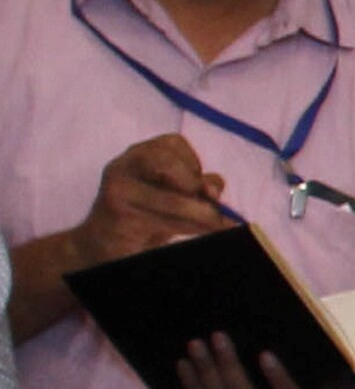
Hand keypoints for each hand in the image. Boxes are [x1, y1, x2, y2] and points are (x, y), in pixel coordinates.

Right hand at [70, 137, 228, 270]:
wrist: (101, 245)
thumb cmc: (144, 216)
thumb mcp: (173, 196)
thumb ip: (196, 186)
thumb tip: (213, 190)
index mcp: (137, 155)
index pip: (173, 143)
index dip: (195, 162)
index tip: (200, 185)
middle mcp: (123, 166)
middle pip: (168, 162)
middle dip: (195, 184)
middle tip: (210, 204)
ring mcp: (117, 191)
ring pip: (171, 198)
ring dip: (201, 214)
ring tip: (218, 225)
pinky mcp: (119, 218)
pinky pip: (161, 221)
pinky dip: (189, 227)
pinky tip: (203, 231)